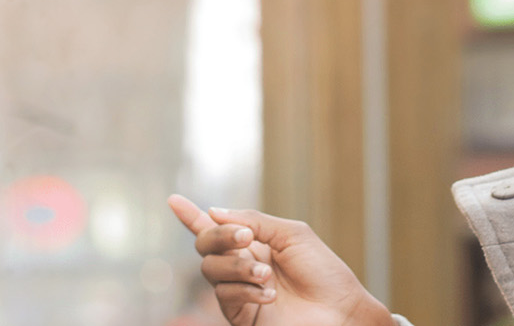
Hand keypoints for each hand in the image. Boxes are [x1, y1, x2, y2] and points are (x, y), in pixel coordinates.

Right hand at [168, 195, 390, 325]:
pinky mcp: (240, 315)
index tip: (173, 200)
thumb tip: (213, 211)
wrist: (340, 310)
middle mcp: (241, 265)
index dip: (192, 215)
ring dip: (238, 267)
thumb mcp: (292, 234)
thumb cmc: (323, 272)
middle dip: (220, 236)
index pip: (215, 227)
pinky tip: (269, 294)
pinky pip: (226, 296)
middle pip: (205, 245)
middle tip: (246, 238)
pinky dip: (246, 291)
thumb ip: (254, 220)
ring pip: (211, 270)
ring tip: (266, 274)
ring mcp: (239, 290)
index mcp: (253, 243)